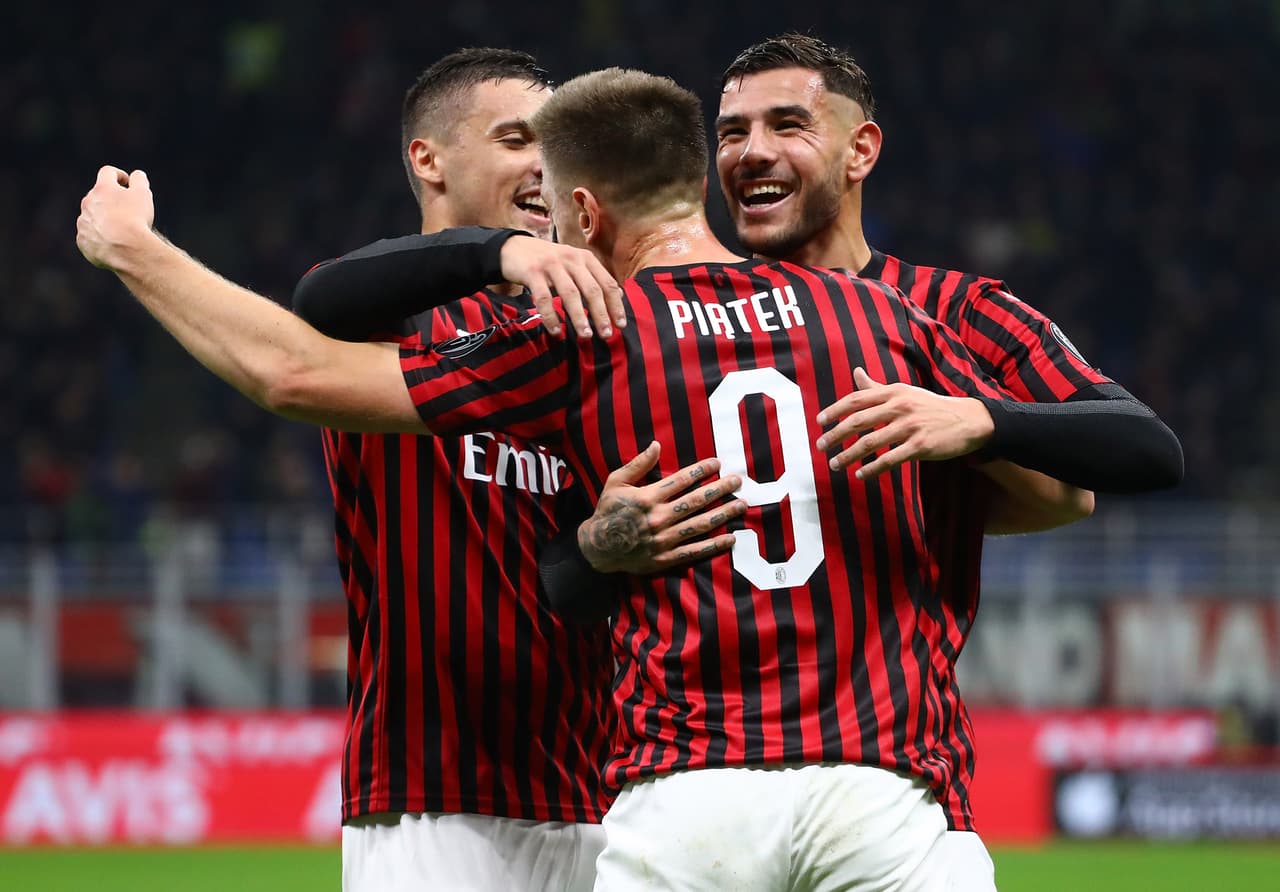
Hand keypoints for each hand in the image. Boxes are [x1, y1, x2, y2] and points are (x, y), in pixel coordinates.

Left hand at [76, 166, 156, 269]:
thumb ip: (139, 180)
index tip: (128, 183)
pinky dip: (100, 237)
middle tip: (128, 211)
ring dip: (104, 219)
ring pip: (92, 216)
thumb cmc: (136, 220)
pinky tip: (113, 244)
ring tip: (121, 231)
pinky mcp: (82, 240)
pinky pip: (90, 235)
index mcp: (102, 188)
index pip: (108, 172)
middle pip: (98, 196)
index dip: (119, 176)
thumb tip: (137, 175)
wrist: (127, 250)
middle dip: (111, 200)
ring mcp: (83, 222)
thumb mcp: (143, 195)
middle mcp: (88, 202)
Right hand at [499, 235, 624, 339]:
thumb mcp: (574, 264)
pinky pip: (544, 298)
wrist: (514, 247)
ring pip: (570, 294)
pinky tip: (556, 331)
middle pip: (592, 289)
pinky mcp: (533, 272)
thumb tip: (620, 296)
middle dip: (601, 314)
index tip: (620, 325)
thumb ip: (594, 278)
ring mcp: (552, 265)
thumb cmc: (549, 262)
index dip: (616, 305)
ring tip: (586, 336)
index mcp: (586, 258)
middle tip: (606, 334)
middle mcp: (572, 259)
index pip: (607, 283)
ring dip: (579, 317)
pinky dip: (551, 317)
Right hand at [577, 441, 745, 573]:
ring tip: (742, 505)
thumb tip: (656, 444)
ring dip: (723, 514)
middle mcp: (658, 517)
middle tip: (738, 481)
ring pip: (700, 524)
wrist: (597, 548)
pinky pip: (694, 551)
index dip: (701, 470)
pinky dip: (714, 545)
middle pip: (696, 501)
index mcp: (647, 497)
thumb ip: (638, 465)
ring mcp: (663, 539)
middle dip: (719, 489)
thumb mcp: (616, 482)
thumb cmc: (608, 511)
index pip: (681, 480)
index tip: (718, 463)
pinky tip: (730, 538)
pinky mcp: (666, 557)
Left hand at [815, 367, 994, 478]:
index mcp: (893, 392)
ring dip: (849, 455)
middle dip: (836, 434)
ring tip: (835, 464)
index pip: (856, 399)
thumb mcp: (904, 392)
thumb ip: (877, 387)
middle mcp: (900, 406)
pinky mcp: (921, 446)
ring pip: (871, 442)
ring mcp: (910, 426)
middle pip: (858, 421)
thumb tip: (856, 372)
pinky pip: (890, 459)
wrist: (968, 420)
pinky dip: (872, 468)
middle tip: (821, 445)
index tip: (819, 422)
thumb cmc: (930, 406)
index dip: (835, 410)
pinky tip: (860, 474)